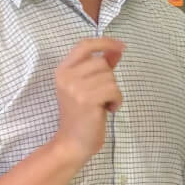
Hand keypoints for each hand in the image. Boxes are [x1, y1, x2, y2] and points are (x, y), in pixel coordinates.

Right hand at [53, 37, 124, 162]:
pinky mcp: (87, 100)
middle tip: (100, 96)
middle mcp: (66, 76)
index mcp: (63, 70)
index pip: (84, 45)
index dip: (104, 42)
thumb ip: (101, 67)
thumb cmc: (82, 114)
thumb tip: (117, 49)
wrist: (73, 142)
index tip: (121, 46)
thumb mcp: (87, 86)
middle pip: (102, 63)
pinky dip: (116, 101)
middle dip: (109, 79)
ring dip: (113, 92)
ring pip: (110, 78)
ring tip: (102, 104)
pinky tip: (107, 110)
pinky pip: (114, 90)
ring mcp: (75, 88)